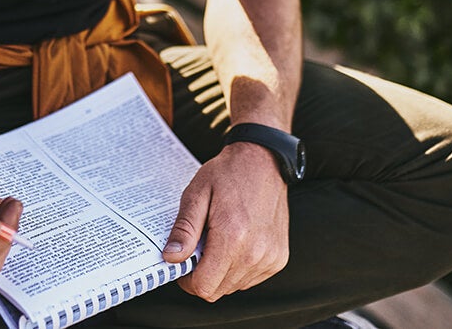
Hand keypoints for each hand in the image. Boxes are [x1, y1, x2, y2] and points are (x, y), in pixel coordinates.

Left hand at [162, 142, 289, 301]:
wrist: (264, 160)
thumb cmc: (229, 174)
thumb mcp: (196, 194)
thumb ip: (184, 229)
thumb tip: (171, 257)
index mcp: (233, 237)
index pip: (204, 286)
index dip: (187, 279)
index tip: (185, 261)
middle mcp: (255, 252)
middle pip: (217, 290)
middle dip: (203, 274)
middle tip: (202, 245)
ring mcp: (271, 257)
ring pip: (233, 286)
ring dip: (221, 271)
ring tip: (221, 239)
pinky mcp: (279, 258)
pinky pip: (250, 279)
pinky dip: (239, 267)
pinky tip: (237, 242)